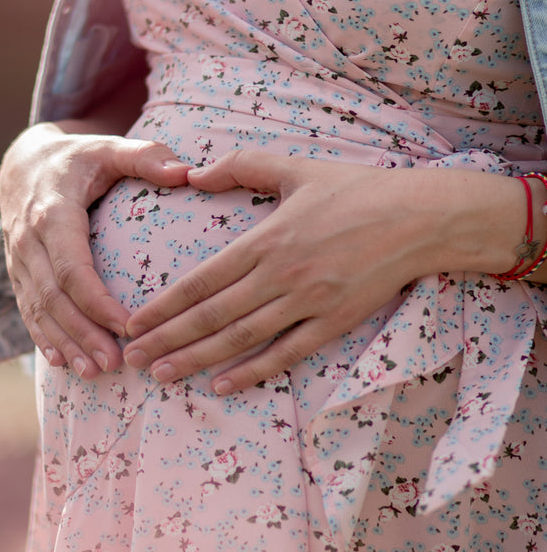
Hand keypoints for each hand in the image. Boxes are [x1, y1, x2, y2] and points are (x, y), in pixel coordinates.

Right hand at [0, 121, 188, 376]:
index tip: (129, 327)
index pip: (71, 267)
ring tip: (94, 373)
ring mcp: (19, 260)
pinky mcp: (19, 272)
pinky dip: (44, 337)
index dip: (97, 302)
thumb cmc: (77, 159)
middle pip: (54, 297)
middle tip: (115, 363)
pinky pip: (28, 309)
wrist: (23, 166)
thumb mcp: (108, 148)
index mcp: (53, 212)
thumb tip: (187, 171)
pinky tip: (63, 362)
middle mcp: (29, 240)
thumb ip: (145, 156)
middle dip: (83, 334)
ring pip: (38, 310)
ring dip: (65, 343)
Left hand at [122, 150, 505, 392]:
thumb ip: (241, 166)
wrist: (419, 217)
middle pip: (212, 316)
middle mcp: (281, 276)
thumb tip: (194, 174)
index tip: (134, 322)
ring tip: (162, 375)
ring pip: (241, 340)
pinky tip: (223, 385)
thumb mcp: (295, 166)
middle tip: (132, 358)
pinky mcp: (334, 323)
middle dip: (167, 340)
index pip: (201, 280)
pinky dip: (253, 372)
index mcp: (267, 239)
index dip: (164, 304)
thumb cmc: (356, 189)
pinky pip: (287, 354)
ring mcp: (308, 303)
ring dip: (197, 360)